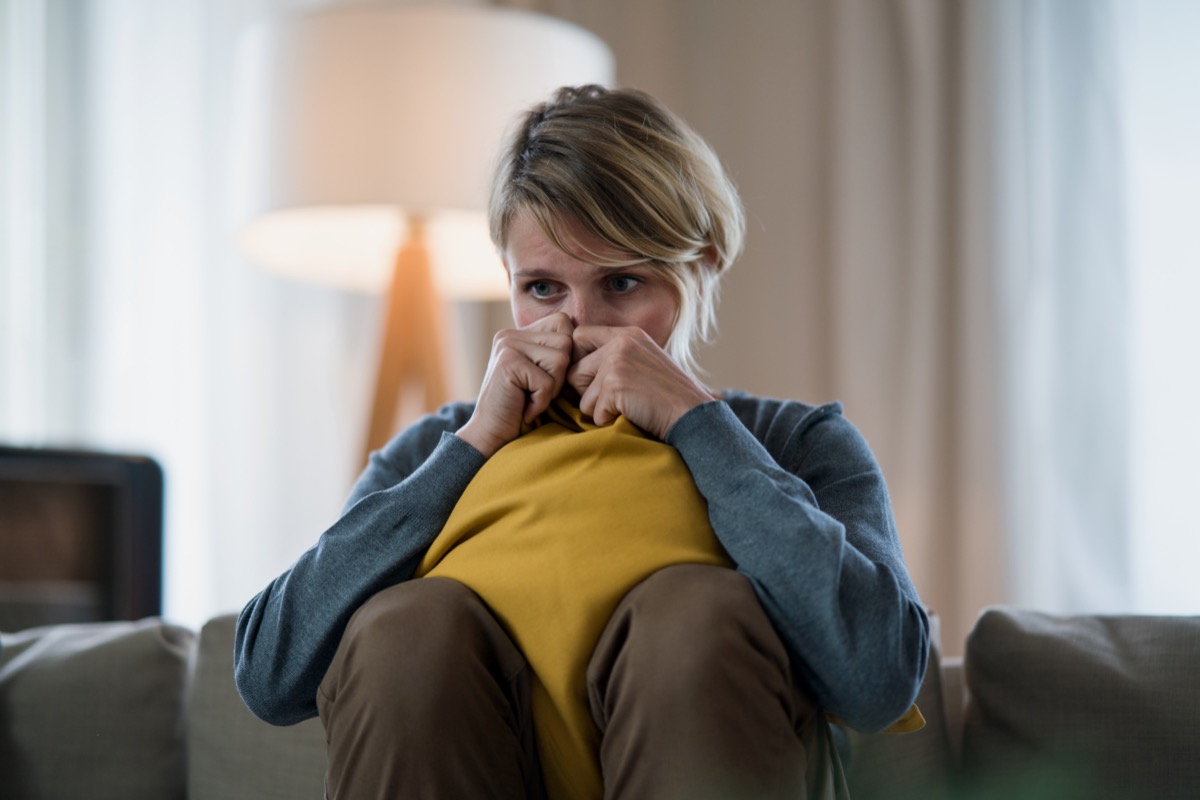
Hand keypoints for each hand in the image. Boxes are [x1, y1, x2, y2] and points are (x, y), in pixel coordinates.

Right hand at [457, 312, 573, 456]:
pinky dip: (541, 402)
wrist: (492, 436)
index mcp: (519, 333)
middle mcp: (510, 334)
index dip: (567, 352)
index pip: (563, 322)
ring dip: (552, 388)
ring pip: (560, 360)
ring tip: (530, 397)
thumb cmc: (524, 409)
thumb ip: (557, 353)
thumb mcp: (544, 375)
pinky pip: (547, 382)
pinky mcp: (507, 363)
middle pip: (566, 341)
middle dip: (561, 374)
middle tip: (537, 391)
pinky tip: (524, 408)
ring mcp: (507, 346)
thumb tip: (589, 342)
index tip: (548, 376)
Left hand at [566, 325, 716, 439]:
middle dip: (587, 391)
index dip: (577, 359)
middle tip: (618, 398)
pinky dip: (609, 421)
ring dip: (600, 410)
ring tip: (629, 406)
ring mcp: (616, 362)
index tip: (590, 378)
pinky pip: (593, 413)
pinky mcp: (613, 385)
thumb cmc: (669, 397)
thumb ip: (616, 357)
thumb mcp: (644, 362)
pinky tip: (632, 415)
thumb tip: (575, 369)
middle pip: (574, 370)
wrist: (693, 415)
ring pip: (581, 396)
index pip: (580, 336)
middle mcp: (620, 342)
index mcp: (628, 334)